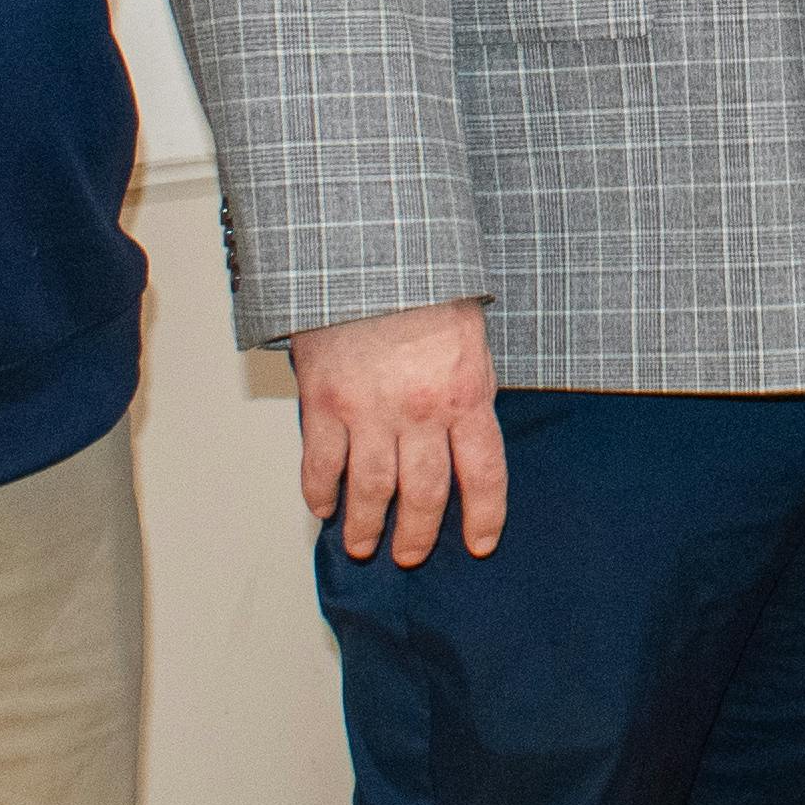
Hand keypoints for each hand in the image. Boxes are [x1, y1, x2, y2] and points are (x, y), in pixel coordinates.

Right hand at [287, 297, 504, 564]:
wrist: (370, 249)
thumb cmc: (424, 280)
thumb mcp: (470, 333)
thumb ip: (466, 385)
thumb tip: (463, 430)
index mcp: (466, 393)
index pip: (484, 473)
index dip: (484, 517)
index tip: (478, 544)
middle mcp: (420, 411)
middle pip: (423, 494)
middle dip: (417, 534)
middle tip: (409, 555)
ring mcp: (369, 410)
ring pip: (370, 489)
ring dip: (366, 525)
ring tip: (363, 545)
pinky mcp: (326, 401)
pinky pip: (322, 462)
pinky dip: (320, 491)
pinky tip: (322, 506)